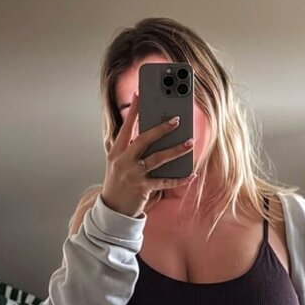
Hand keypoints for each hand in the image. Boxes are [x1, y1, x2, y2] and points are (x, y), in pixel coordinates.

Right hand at [101, 90, 195, 218]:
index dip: (133, 111)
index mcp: (116, 152)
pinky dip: (179, 179)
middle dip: (161, 129)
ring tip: (191, 143)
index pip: (125, 127)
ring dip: (176, 150)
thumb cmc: (119, 181)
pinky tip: (191, 174)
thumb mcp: (120, 162)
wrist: (112, 209)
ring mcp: (133, 175)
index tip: (140, 95)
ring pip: (158, 159)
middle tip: (177, 120)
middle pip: (144, 140)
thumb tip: (152, 133)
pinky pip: (165, 182)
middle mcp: (123, 161)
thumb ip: (132, 148)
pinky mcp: (142, 189)